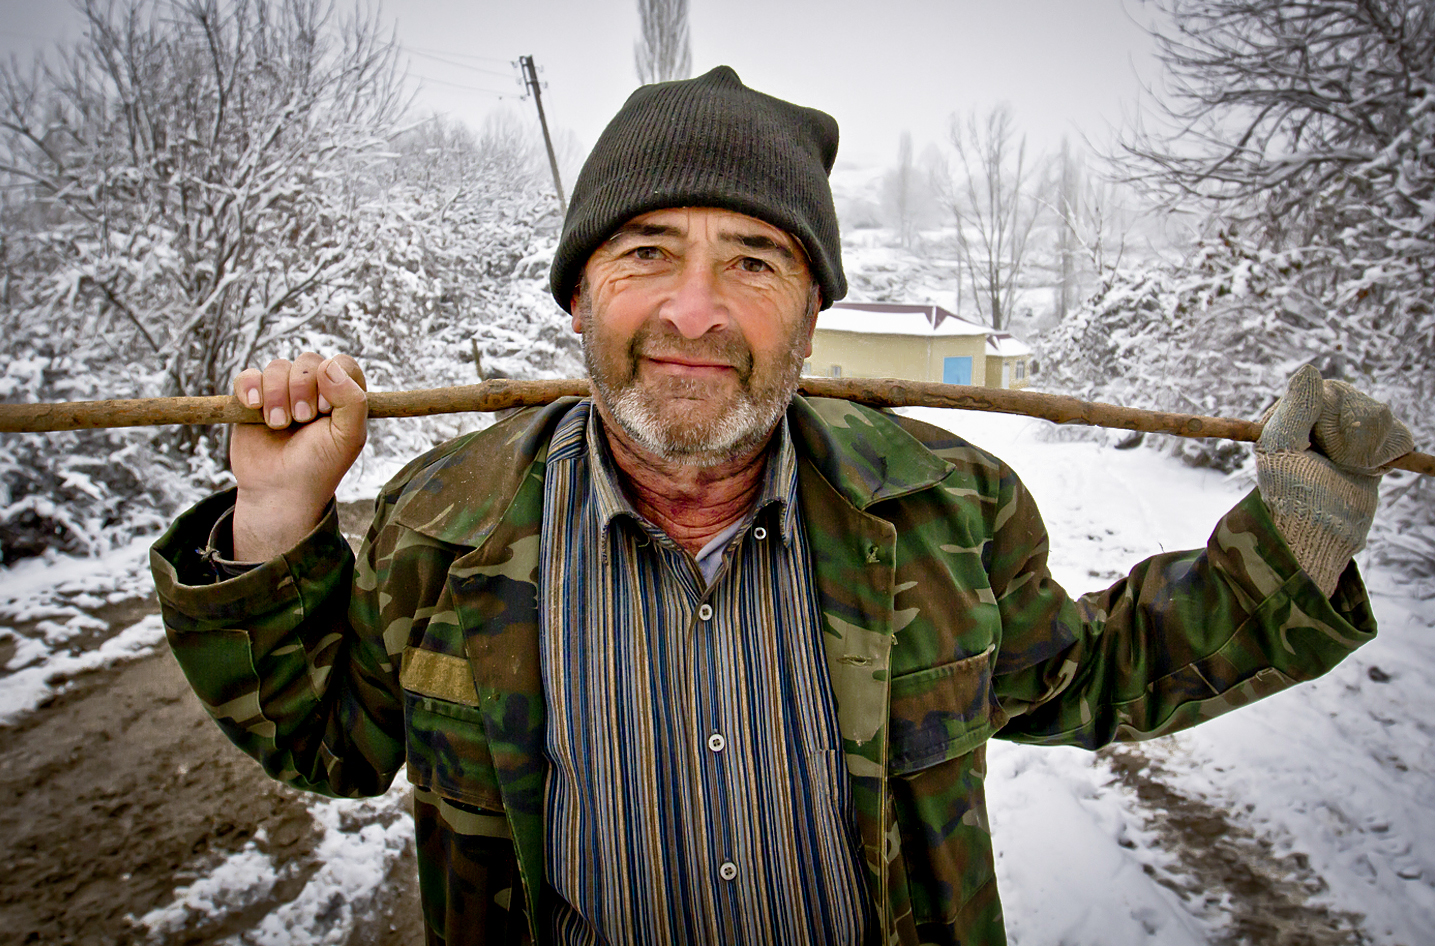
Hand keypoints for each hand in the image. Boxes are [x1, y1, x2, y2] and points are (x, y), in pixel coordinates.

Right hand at [230, 353, 367, 560]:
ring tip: (278, 424)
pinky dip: (250, 387)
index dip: (332, 380)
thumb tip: (328, 365)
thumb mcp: (348, 437)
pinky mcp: (253, 401)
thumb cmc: (319, 466)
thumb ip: (352, 400)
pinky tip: (254, 406)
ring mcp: (282, 393)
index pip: (342, 363)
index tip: (324, 409)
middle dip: (302, 389)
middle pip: (308, 362)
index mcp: (342, 396)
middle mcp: (313, 390)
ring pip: (277, 367)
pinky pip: (248, 376)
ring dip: (277, 395)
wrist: (279, 491)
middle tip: (302, 420)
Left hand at [1256, 365, 1412, 594]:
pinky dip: (1390, 455)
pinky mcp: (1375, 452)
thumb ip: (1295, 408)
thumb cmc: (1291, 496)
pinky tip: (1369, 471)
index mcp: (1295, 416)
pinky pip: (1400, 435)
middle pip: (1359, 402)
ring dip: (1368, 450)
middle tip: (1336, 462)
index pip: (1329, 391)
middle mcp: (1322, 421)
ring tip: (1348, 470)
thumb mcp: (1281, 450)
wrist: (1319, 535)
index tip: (1321, 444)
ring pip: (1382, 416)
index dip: (1333, 417)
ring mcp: (1350, 436)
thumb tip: (1310, 369)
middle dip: (1351, 437)